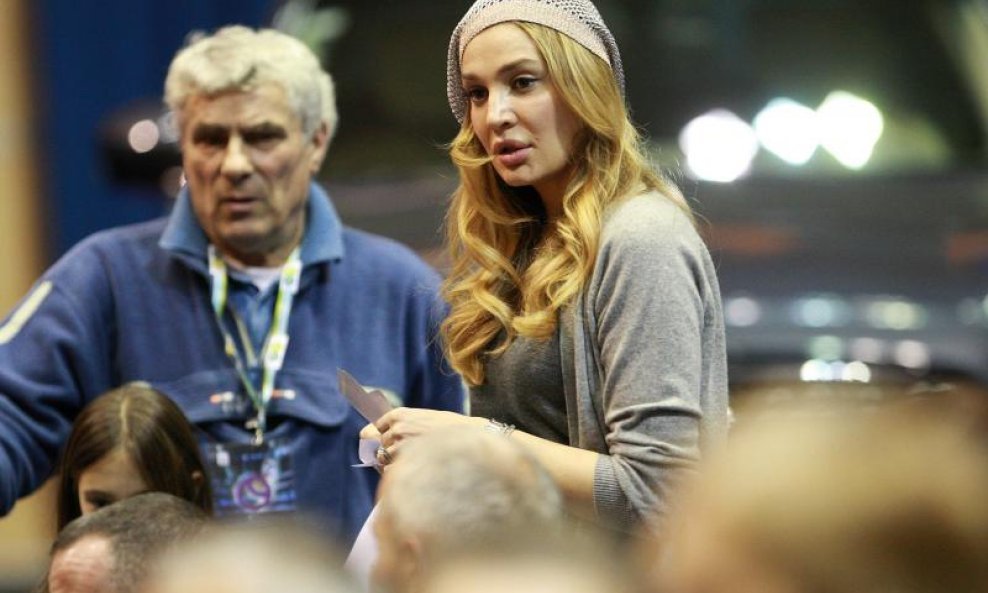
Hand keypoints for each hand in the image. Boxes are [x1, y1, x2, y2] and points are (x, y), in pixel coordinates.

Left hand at [358, 408, 479, 465]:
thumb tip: (365, 435)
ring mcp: (400, 446)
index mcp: (400, 415)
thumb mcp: (426, 419)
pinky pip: (391, 472)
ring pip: (384, 460)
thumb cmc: (452, 431)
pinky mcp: (405, 463)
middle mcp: (397, 429)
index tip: (389, 442)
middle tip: (411, 455)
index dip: (381, 436)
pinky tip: (417, 470)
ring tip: (418, 462)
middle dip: (389, 451)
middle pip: (378, 445)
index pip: (375, 427)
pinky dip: (400, 474)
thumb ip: (400, 426)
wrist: (472, 440)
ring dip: (395, 464)